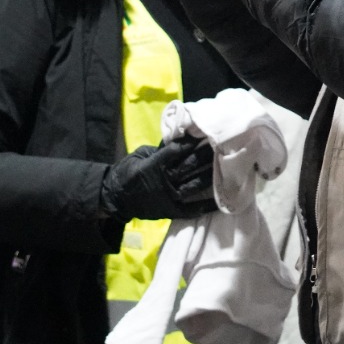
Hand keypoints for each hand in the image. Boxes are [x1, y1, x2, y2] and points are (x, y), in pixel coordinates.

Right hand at [101, 135, 217, 220]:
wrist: (116, 198)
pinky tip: (221, 200)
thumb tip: (179, 139)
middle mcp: (164, 180)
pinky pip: (191, 209)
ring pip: (194, 184)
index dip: (192, 141)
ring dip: (211, 175)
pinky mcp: (171, 211)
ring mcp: (169, 197)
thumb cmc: (127, 171)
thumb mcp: (140, 154)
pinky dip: (206, 205)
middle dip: (207, 155)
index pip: (177, 150)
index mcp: (154, 164)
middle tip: (224, 144)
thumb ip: (160, 149)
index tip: (205, 132)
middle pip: (190, 165)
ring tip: (228, 166)